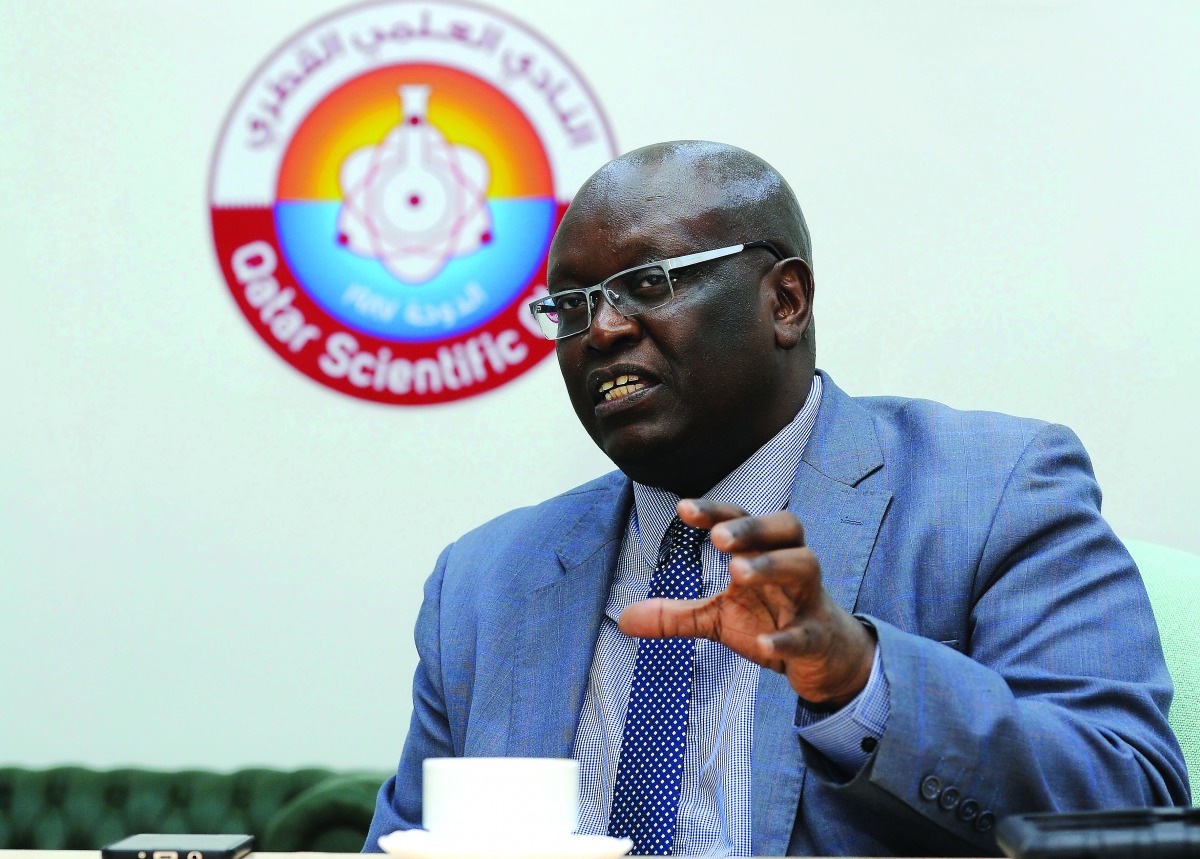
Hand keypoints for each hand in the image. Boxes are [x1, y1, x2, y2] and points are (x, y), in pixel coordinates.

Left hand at [618, 498, 876, 706]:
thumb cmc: (769, 620)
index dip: (716, 511)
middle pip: (786, 527)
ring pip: (805, 566)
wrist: (824, 657)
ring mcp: (809, 599)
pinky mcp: (819, 636)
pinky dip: (786, 637)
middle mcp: (791, 566)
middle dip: (752, 528)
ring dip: (772, 565)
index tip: (683, 509)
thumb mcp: (717, 618)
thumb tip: (623, 620)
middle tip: (717, 536)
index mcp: (763, 553)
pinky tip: (762, 644)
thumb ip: (674, 616)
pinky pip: (808, 632)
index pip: (742, 519)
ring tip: (737, 572)